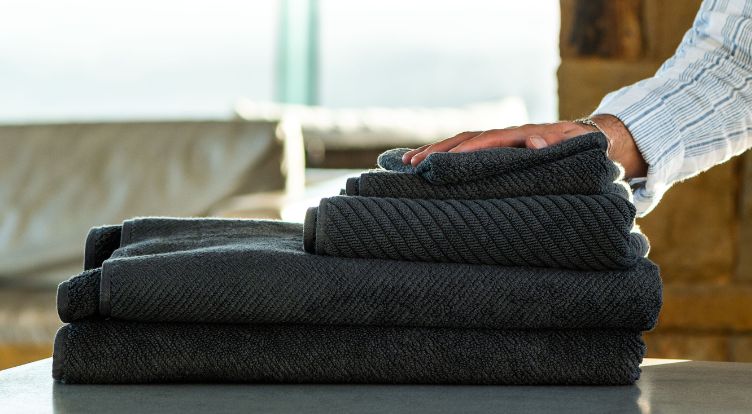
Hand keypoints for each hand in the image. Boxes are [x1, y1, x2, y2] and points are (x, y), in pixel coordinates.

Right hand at [402, 114, 647, 178]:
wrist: (591, 140)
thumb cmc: (582, 150)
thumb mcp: (574, 149)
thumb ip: (555, 146)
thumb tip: (533, 143)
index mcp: (519, 135)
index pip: (482, 142)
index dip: (459, 151)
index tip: (438, 162)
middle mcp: (505, 135)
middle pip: (463, 140)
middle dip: (436, 151)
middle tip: (411, 165)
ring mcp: (500, 141)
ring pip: (461, 144)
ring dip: (435, 152)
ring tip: (407, 163)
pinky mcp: (499, 150)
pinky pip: (468, 151)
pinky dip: (447, 156)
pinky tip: (427, 165)